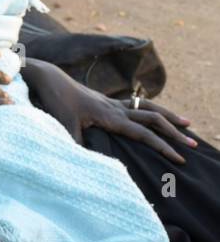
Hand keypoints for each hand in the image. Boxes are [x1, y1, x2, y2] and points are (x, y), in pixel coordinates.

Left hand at [25, 60, 196, 164]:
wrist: (49, 78)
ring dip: (168, 116)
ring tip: (186, 123)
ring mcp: (111, 102)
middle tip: (193, 144)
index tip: (179, 157)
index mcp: (110, 116)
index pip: (143, 134)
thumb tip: (89, 163)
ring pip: (147, 108)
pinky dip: (149, 109)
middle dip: (174, 132)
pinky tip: (154, 115)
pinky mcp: (106, 101)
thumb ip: (77, 144)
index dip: (162, 146)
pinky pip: (135, 105)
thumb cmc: (55, 102)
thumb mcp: (64, 126)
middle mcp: (115, 108)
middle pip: (153, 118)